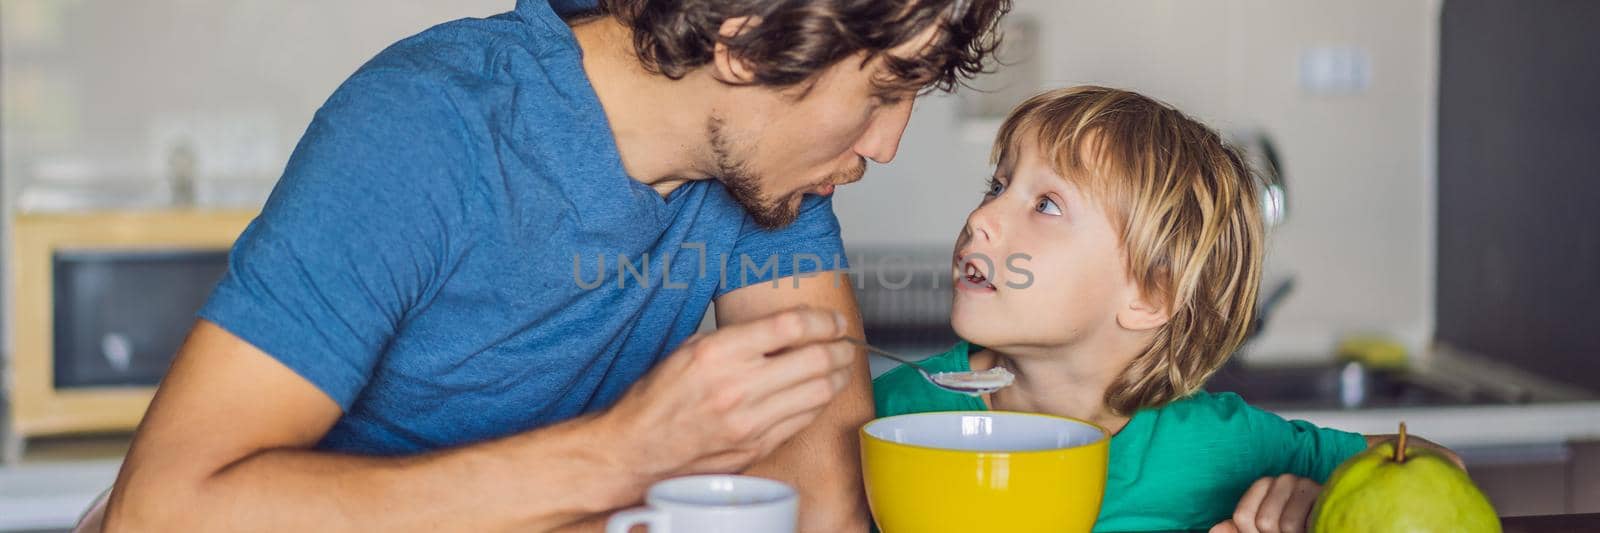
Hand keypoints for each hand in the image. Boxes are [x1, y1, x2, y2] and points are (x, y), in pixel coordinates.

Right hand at [600, 306, 854, 479]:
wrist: (639, 448)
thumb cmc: (659, 397)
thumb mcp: (692, 348)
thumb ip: (740, 337)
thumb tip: (786, 327)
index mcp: (720, 353)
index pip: (792, 327)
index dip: (823, 320)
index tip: (833, 320)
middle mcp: (738, 387)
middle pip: (816, 359)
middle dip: (840, 346)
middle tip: (845, 341)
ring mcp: (751, 422)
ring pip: (819, 393)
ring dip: (838, 376)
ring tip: (839, 366)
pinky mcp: (757, 447)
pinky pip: (804, 420)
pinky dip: (818, 403)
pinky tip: (816, 393)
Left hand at [1211, 474, 1322, 532]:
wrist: (1326, 528)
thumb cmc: (1292, 529)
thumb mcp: (1259, 532)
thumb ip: (1237, 530)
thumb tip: (1215, 530)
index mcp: (1264, 486)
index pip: (1242, 516)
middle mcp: (1284, 480)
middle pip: (1262, 522)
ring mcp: (1306, 485)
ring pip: (1283, 525)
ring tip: (1303, 531)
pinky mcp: (1325, 496)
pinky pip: (1305, 524)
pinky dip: (1307, 530)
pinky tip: (1312, 527)